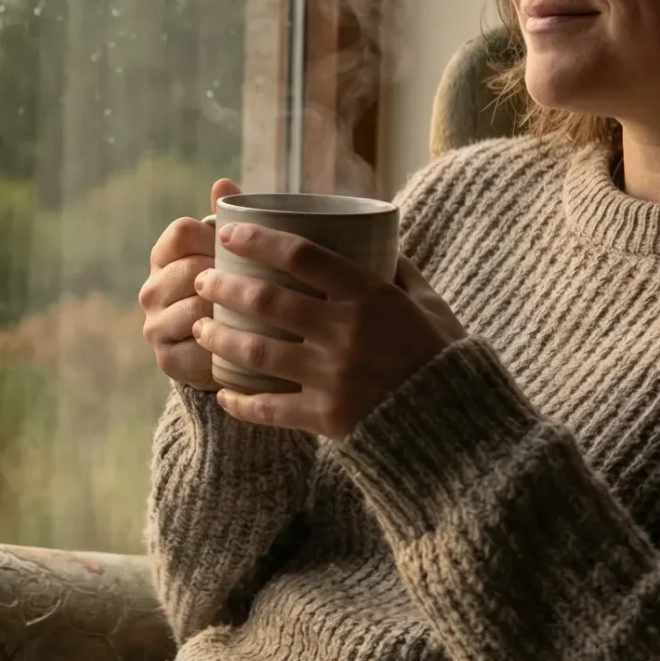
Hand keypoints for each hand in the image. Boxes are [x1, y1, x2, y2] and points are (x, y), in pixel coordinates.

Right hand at [139, 178, 241, 388]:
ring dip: (229, 311)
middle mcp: (151, 289)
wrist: (229, 355)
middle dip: (229, 276)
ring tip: (261, 313)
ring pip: (195, 308)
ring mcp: (154, 326)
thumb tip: (222, 182)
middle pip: (190, 269)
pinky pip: (198, 346)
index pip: (182, 231)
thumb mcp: (234, 257)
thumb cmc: (236, 294)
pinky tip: (248, 342)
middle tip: (266, 284)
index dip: (217, 236)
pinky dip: (226, 344)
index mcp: (164, 256)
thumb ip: (229, 220)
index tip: (246, 248)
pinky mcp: (167, 359)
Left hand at [192, 222, 465, 438]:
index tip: (228, 232)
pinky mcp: (327, 417)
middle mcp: (345, 331)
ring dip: (218, 335)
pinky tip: (223, 392)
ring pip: (255, 349)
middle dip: (223, 285)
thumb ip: (399, 271)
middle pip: (265, 298)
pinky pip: (269, 408)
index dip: (257, 239)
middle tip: (203, 280)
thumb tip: (376, 238)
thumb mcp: (429, 304)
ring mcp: (332, 376)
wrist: (460, 428)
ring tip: (200, 328)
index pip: (300, 254)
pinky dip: (239, 400)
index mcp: (370, 295)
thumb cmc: (443, 358)